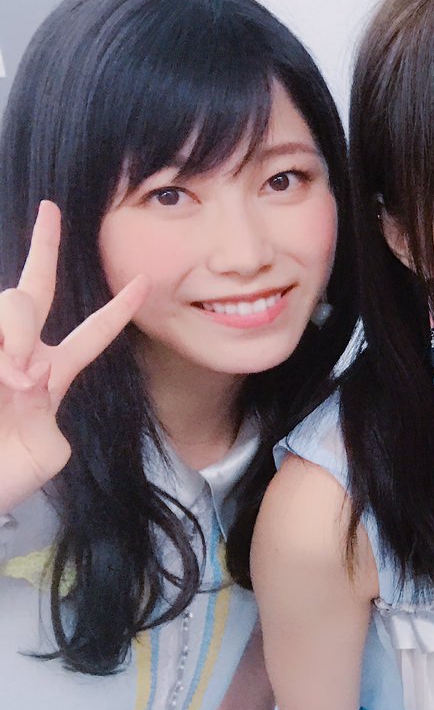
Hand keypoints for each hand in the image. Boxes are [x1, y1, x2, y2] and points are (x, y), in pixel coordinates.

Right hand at [0, 201, 146, 510]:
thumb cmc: (8, 479)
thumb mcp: (44, 455)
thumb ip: (44, 415)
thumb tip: (33, 372)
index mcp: (55, 375)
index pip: (93, 333)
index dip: (119, 308)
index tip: (144, 280)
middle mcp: (20, 356)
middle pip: (34, 292)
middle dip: (44, 251)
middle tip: (52, 230)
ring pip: (11, 305)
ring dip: (18, 335)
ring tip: (13, 380)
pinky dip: (0, 358)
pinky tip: (1, 382)